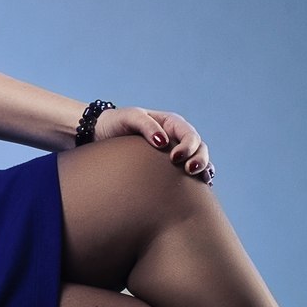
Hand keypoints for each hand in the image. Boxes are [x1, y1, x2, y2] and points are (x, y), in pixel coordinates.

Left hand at [94, 106, 213, 181]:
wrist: (102, 133)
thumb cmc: (116, 122)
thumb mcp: (129, 117)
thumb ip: (146, 125)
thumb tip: (163, 141)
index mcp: (171, 123)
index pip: (189, 134)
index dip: (188, 146)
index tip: (175, 158)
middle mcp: (177, 137)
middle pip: (199, 148)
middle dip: (200, 159)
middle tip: (189, 171)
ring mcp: (175, 151)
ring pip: (198, 160)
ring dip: (203, 170)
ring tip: (202, 181)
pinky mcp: (169, 166)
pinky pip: (188, 172)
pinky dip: (198, 179)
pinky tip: (201, 189)